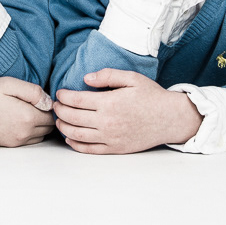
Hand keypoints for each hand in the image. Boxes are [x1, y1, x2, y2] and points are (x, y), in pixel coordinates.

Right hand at [0, 76, 53, 146]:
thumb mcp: (7, 84)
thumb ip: (33, 92)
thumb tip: (49, 102)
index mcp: (27, 117)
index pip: (52, 113)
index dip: (50, 103)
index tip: (42, 95)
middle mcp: (24, 133)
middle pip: (48, 126)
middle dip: (47, 115)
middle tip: (37, 101)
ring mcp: (16, 141)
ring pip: (40, 135)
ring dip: (39, 124)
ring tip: (28, 109)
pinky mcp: (8, 145)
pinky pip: (28, 140)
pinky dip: (30, 131)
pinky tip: (18, 119)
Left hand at [53, 68, 201, 153]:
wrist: (170, 118)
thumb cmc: (151, 96)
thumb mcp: (132, 78)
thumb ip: (108, 75)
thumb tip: (86, 78)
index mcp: (109, 102)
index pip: (77, 100)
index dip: (64, 96)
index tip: (60, 93)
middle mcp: (107, 122)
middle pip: (73, 118)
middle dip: (59, 111)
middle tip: (55, 106)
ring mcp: (110, 137)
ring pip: (77, 135)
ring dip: (63, 128)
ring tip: (59, 121)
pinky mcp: (115, 148)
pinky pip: (90, 149)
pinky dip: (76, 145)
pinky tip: (70, 139)